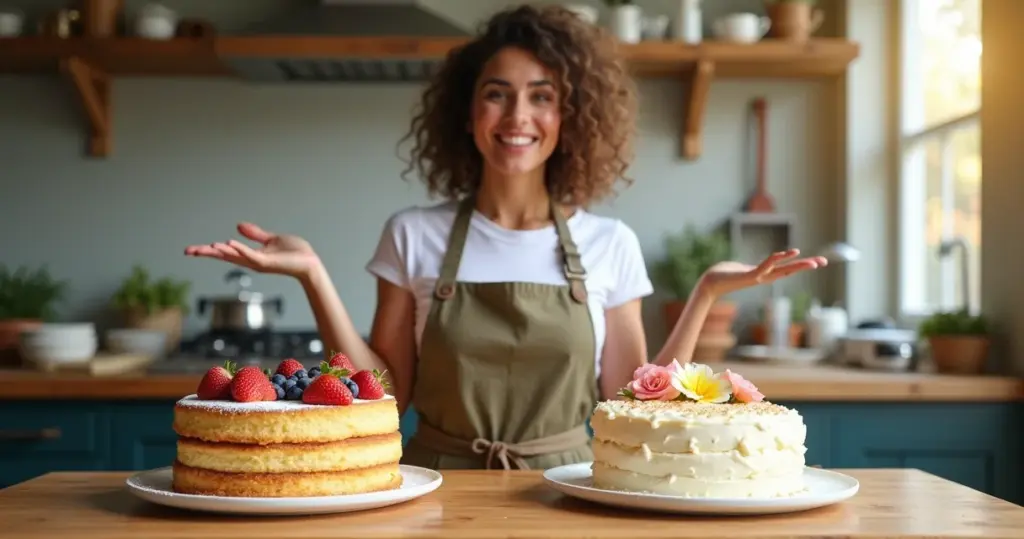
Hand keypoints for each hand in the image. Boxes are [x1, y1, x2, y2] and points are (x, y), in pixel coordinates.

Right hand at [184, 223, 320, 278]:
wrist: (309, 262)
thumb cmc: (293, 253)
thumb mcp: (271, 240)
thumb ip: (255, 234)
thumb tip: (238, 226)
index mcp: (250, 255)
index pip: (225, 253)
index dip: (208, 250)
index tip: (191, 249)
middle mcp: (251, 260)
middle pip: (224, 256)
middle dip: (207, 253)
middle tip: (188, 251)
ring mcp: (258, 262)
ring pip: (235, 256)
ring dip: (221, 251)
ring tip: (207, 246)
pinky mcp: (268, 262)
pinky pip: (251, 255)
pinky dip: (240, 249)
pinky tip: (228, 243)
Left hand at [698, 249, 826, 297]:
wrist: (708, 284)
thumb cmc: (722, 275)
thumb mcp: (740, 269)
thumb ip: (749, 267)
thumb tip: (749, 267)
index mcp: (763, 274)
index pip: (786, 268)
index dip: (800, 264)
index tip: (817, 261)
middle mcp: (763, 277)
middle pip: (789, 270)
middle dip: (806, 265)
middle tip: (824, 262)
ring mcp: (757, 277)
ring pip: (781, 270)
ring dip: (797, 265)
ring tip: (813, 262)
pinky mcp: (748, 276)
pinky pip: (763, 267)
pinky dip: (774, 260)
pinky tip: (784, 253)